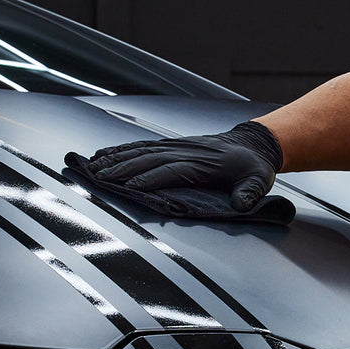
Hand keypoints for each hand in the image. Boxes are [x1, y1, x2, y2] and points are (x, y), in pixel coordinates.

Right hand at [67, 120, 282, 212]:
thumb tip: (242, 204)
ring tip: (92, 167)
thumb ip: (249, 193)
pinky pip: (141, 147)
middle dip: (122, 169)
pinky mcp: (170, 145)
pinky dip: (120, 150)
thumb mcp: (258, 181)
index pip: (171, 170)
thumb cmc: (252, 167)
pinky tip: (102, 156)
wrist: (251, 144)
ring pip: (140, 151)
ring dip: (115, 159)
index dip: (150, 179)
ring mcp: (175, 146)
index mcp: (201, 163)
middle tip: (98, 178)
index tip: (129, 188)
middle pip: (148, 159)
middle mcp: (184, 151)